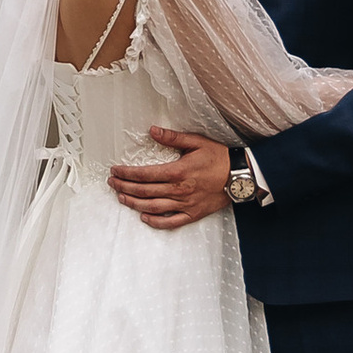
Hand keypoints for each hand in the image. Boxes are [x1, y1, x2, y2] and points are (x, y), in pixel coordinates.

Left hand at [106, 129, 233, 228]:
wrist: (240, 175)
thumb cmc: (219, 158)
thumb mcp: (196, 142)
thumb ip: (172, 138)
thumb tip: (153, 131)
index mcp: (178, 172)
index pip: (145, 174)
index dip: (127, 173)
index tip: (115, 170)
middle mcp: (179, 190)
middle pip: (145, 191)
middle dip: (125, 186)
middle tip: (112, 183)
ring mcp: (185, 204)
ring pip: (153, 207)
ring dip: (134, 203)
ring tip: (122, 197)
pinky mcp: (193, 214)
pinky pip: (171, 222)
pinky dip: (156, 222)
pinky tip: (144, 218)